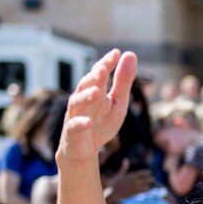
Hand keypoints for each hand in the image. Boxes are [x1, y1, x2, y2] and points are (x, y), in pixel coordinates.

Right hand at [58, 49, 137, 165]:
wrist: (85, 150)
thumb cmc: (101, 123)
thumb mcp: (117, 103)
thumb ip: (123, 82)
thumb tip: (130, 54)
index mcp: (95, 91)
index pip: (99, 74)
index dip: (106, 64)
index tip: (116, 53)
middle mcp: (83, 100)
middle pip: (85, 85)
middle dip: (93, 78)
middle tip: (103, 70)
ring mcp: (75, 116)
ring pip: (76, 103)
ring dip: (85, 97)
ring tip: (97, 92)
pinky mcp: (72, 133)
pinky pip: (74, 127)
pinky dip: (80, 124)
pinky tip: (88, 122)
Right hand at [106, 158, 154, 203]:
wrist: (113, 192)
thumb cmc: (115, 183)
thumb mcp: (120, 174)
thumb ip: (124, 167)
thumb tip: (125, 159)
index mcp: (131, 176)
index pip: (141, 173)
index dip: (146, 172)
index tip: (150, 171)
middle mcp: (134, 181)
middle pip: (145, 179)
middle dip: (150, 178)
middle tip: (153, 178)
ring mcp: (135, 187)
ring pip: (146, 185)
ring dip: (149, 184)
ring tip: (151, 184)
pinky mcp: (135, 193)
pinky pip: (143, 191)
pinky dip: (146, 189)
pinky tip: (148, 189)